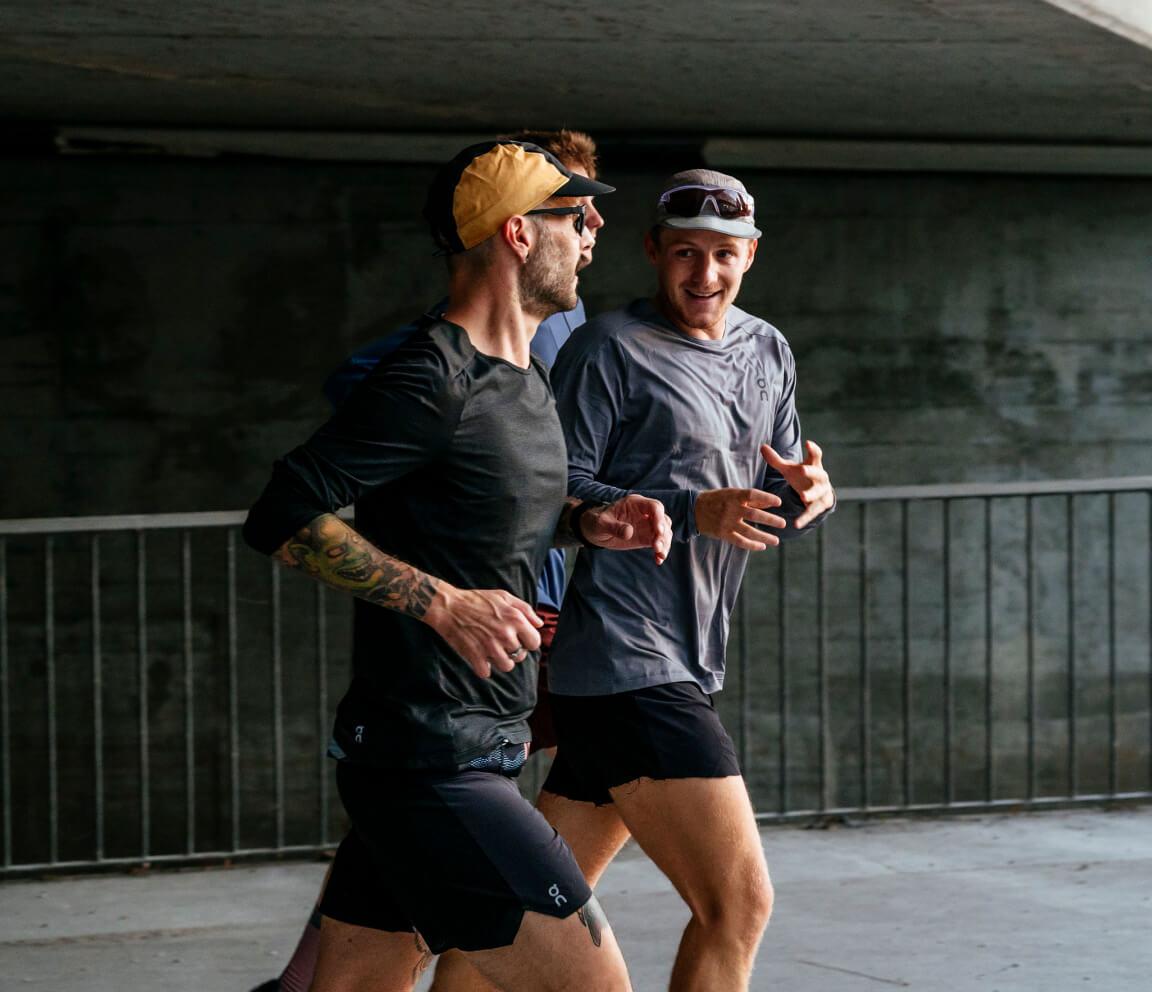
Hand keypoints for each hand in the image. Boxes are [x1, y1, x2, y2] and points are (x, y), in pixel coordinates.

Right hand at [421, 584, 542, 678]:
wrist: (449, 606)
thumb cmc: (477, 600)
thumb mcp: (504, 596)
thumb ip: (525, 610)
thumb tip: (539, 624)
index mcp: (515, 619)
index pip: (534, 642)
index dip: (528, 642)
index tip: (520, 640)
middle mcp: (506, 635)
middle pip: (520, 656)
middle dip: (514, 651)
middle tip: (502, 643)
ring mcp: (490, 647)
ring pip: (506, 666)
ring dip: (500, 661)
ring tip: (492, 651)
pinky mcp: (475, 656)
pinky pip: (486, 672)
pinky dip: (484, 667)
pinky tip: (480, 657)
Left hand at [581, 494, 672, 564]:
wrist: (593, 530)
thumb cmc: (596, 521)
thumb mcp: (601, 523)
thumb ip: (615, 527)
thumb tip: (629, 532)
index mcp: (635, 504)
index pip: (654, 506)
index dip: (659, 518)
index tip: (658, 531)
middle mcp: (644, 513)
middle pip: (663, 520)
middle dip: (663, 533)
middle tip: (656, 546)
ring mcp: (646, 525)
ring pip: (664, 532)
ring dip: (665, 543)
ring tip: (659, 555)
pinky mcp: (645, 537)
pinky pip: (658, 543)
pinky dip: (661, 551)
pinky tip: (658, 560)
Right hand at [695, 488, 786, 550]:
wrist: (694, 509)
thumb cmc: (717, 499)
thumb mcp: (732, 494)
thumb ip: (751, 499)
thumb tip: (771, 504)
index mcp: (733, 496)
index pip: (753, 495)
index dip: (767, 498)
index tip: (779, 502)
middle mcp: (731, 509)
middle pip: (754, 515)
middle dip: (770, 520)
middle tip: (783, 524)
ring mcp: (726, 523)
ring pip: (749, 531)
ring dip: (764, 536)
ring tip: (776, 541)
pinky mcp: (723, 534)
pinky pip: (740, 541)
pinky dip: (752, 545)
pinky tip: (762, 546)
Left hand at [761, 440, 834, 528]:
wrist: (818, 493)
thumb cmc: (801, 477)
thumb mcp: (789, 469)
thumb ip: (776, 460)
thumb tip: (762, 447)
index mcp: (814, 466)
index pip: (816, 455)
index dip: (813, 449)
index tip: (808, 443)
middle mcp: (821, 478)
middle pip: (818, 474)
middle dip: (811, 472)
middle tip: (803, 469)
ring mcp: (822, 492)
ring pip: (818, 493)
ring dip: (811, 494)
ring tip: (803, 496)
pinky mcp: (820, 506)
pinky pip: (812, 511)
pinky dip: (804, 517)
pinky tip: (796, 524)